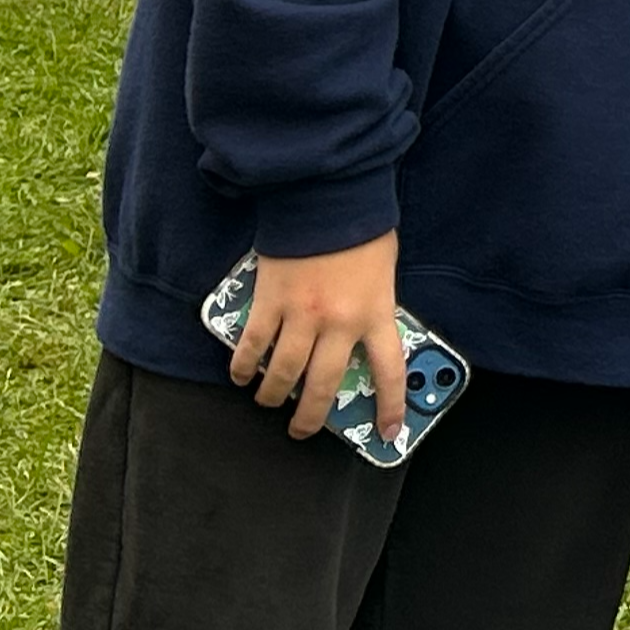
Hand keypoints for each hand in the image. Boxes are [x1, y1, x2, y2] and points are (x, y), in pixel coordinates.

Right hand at [234, 232, 408, 441]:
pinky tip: (241, 374)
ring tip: (269, 401)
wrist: (327, 196)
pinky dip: (243, 365)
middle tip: (301, 430)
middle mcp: (339, 322)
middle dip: (311, 416)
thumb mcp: (384, 274)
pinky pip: (252, 345)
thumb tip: (361, 339)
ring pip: (282, 373)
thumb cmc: (361, 230)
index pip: (389, 372)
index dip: (389, 407)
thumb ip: (373, 308)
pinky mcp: (268, 302)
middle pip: (324, 385)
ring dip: (273, 394)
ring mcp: (301, 314)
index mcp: (376, 313)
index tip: (387, 433)